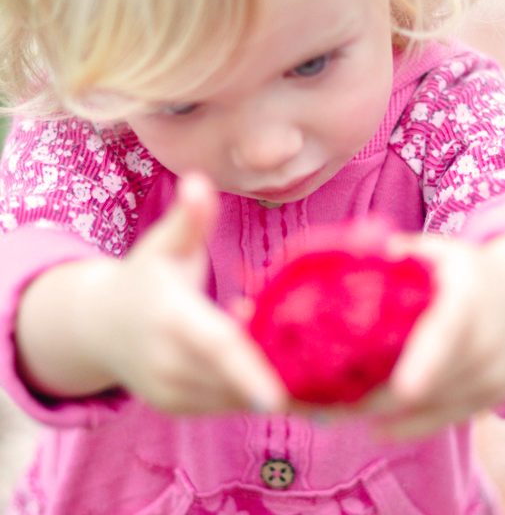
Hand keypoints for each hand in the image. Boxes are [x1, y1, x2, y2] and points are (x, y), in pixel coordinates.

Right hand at [17, 174, 286, 414]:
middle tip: (320, 361)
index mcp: (170, 318)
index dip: (247, 370)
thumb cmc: (144, 277)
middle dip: (277, 375)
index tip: (279, 396)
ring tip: (297, 352)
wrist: (101, 325)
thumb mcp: (164, 244)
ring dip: (269, 382)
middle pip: (232, 380)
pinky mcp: (176, 407)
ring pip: (231, 398)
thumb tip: (198, 180)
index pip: (215, 346)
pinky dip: (251, 391)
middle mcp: (167, 363)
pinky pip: (223, 406)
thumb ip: (189, 218)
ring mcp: (169, 391)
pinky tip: (269, 365)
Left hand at [288, 231, 504, 436]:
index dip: (427, 360)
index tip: (404, 388)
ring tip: (333, 413)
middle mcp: (488, 342)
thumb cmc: (469, 271)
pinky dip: (408, 426)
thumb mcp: (440, 252)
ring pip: (432, 406)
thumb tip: (347, 258)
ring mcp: (494, 375)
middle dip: (375, 396)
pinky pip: (445, 420)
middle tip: (322, 403)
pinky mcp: (491, 398)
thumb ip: (398, 255)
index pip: (448, 333)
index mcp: (469, 300)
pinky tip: (375, 428)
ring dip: (382, 412)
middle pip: (430, 382)